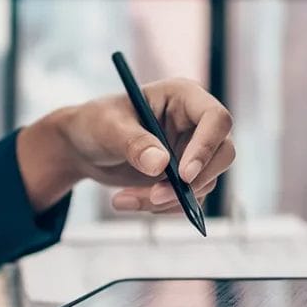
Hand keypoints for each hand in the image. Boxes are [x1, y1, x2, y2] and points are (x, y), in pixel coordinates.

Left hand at [17, 79, 234, 212]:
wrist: (83, 147)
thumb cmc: (95, 123)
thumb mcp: (108, 127)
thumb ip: (134, 143)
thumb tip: (161, 164)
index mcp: (183, 97)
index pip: (216, 119)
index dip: (206, 147)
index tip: (183, 175)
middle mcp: (196, 124)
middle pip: (223, 155)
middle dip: (192, 183)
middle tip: (155, 197)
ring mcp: (193, 152)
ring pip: (202, 184)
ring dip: (166, 200)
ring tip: (122, 200)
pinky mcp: (185, 178)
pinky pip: (188, 200)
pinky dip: (160, 208)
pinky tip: (126, 202)